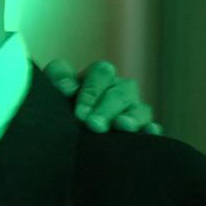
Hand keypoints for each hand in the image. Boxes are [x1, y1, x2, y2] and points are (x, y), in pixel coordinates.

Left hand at [44, 60, 162, 134]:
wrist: (67, 125)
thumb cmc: (62, 100)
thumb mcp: (55, 84)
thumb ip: (58, 77)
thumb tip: (68, 88)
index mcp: (101, 74)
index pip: (101, 73)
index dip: (91, 92)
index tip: (79, 113)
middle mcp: (121, 88)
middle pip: (120, 93)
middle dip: (106, 109)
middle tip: (94, 125)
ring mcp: (134, 108)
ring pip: (139, 109)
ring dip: (131, 118)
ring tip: (121, 126)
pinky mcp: (142, 128)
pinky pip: (151, 127)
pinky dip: (150, 130)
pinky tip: (149, 132)